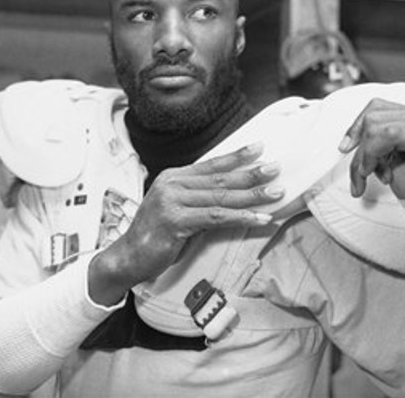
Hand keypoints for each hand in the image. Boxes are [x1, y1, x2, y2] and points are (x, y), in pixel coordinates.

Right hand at [89, 143, 282, 304]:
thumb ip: (200, 200)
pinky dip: (241, 217)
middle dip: (251, 174)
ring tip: (275, 193)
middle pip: (219, 178)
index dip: (236, 156)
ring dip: (251, 196)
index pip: (210, 164)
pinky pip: (216, 217)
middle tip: (275, 169)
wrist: (128, 257)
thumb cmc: (156, 236)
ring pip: (221, 197)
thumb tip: (235, 196)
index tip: (259, 148)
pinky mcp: (175, 220)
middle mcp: (171, 184)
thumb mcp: (178, 211)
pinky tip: (259, 218)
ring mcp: (172, 201)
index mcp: (172, 177)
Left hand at [339, 99, 404, 201]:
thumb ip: (374, 145)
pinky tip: (383, 175)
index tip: (345, 148)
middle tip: (362, 174)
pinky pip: (391, 134)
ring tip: (373, 177)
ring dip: (366, 156)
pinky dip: (376, 155)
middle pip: (373, 116)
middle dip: (360, 149)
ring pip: (377, 126)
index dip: (355, 127)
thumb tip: (348, 142)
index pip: (376, 108)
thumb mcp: (389, 160)